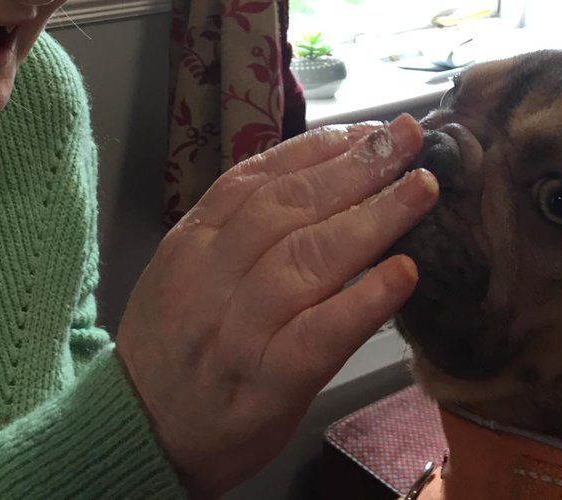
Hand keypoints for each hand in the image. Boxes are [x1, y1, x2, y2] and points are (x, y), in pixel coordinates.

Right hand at [116, 115, 435, 497]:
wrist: (140, 432)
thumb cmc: (174, 348)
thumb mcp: (185, 271)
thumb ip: (237, 228)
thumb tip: (317, 178)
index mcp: (191, 241)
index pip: (259, 179)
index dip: (319, 150)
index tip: (369, 130)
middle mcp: (210, 275)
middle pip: (290, 206)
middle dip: (356, 168)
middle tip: (408, 140)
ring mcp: (238, 328)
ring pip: (309, 257)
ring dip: (373, 218)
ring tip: (421, 190)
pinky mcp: (267, 381)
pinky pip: (320, 333)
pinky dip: (364, 300)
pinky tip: (403, 273)